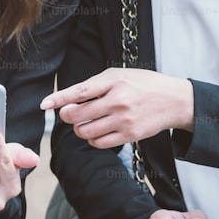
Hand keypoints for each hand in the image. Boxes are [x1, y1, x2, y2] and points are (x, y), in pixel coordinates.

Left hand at [40, 67, 193, 147]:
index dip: (59, 99)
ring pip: (85, 131)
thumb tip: (68, 99)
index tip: (45, 104)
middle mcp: (118, 101)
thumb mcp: (118, 75)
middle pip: (77, 115)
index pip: (79, 92)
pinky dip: (92, 139)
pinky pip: (99, 143)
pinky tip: (97, 130)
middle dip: (67, 116)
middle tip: (69, 113)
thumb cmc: (142, 84)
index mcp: (113, 81)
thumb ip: (94, 86)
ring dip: (79, 128)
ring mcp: (124, 120)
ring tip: (85, 121)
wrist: (173, 100)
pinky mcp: (130, 135)